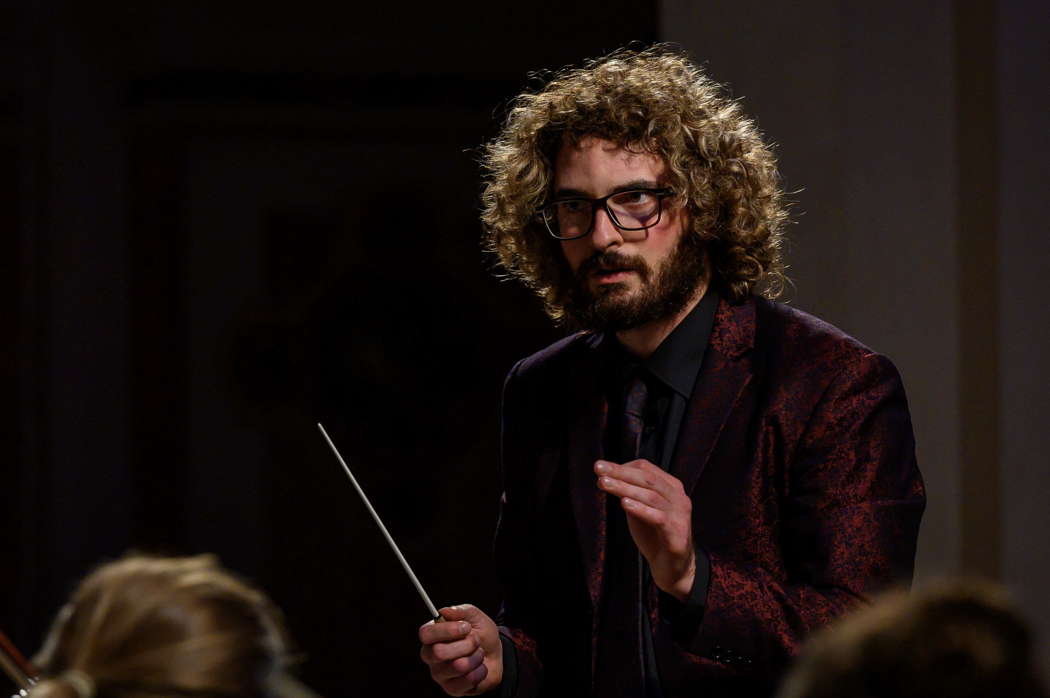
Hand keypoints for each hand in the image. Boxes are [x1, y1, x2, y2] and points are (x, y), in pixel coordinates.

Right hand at [419, 604, 502, 695]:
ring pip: (457, 666)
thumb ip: (460, 611)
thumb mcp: (474, 616)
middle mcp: (431, 656)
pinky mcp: (452, 689)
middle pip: (439, 652)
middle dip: (466, 644)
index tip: (466, 627)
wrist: (495, 653)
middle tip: (475, 640)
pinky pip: (468, 680)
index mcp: (431, 636)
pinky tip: (479, 667)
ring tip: (478, 653)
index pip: (425, 634)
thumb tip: (444, 612)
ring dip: (475, 657)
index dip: (446, 630)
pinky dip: (480, 671)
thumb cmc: (480, 633)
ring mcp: (440, 674)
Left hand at [595, 459, 695, 599]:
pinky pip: (658, 518)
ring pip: (651, 496)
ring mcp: (680, 515)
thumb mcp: (640, 510)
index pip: (646, 468)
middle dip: (620, 472)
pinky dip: (640, 509)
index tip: (601, 468)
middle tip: (598, 467)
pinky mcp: (677, 533)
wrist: (673, 567)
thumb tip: (605, 478)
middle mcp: (678, 497)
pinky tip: (624, 504)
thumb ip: (629, 495)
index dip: (623, 466)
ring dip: (625, 488)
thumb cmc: (655, 535)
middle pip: (647, 479)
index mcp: (671, 487)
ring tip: (603, 483)